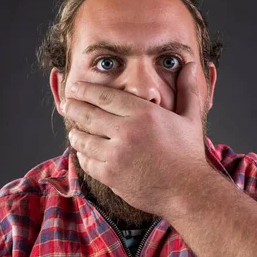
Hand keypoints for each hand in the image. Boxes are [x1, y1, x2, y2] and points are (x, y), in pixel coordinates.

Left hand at [63, 62, 210, 219]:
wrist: (187, 191)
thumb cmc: (188, 155)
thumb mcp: (190, 118)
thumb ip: (186, 90)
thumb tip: (191, 65)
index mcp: (144, 113)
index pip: (104, 96)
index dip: (85, 90)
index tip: (76, 88)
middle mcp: (127, 131)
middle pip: (88, 115)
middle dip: (73, 107)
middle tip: (65, 104)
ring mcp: (116, 154)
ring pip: (84, 139)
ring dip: (76, 133)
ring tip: (74, 130)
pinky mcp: (110, 175)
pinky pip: (87, 161)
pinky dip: (82, 155)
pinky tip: (83, 152)